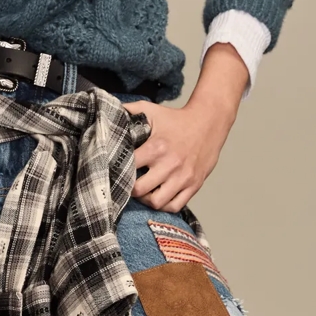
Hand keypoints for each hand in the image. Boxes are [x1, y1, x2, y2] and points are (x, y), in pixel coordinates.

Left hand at [120, 97, 232, 211]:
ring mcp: (183, 177)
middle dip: (129, 188)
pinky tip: (158, 195)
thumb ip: (128, 111)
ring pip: (157, 202)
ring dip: (146, 199)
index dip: (117, 170)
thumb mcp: (150, 110)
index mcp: (156, 147)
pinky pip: (175, 206)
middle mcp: (170, 165)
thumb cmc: (176, 119)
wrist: (208, 123)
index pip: (129, 167)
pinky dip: (164, 205)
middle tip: (126, 183)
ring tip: (143, 191)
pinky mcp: (194, 185)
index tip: (113, 170)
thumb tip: (107, 112)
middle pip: (139, 190)